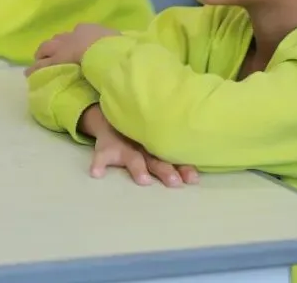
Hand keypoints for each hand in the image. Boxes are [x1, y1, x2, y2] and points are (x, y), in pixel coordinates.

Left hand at [24, 23, 118, 75]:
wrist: (102, 49)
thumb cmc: (114, 46)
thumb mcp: (118, 41)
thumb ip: (115, 43)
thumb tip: (120, 47)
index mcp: (89, 29)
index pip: (78, 33)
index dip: (74, 41)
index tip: (74, 47)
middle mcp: (72, 35)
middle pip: (59, 38)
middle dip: (56, 45)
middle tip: (53, 54)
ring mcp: (62, 46)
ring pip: (47, 48)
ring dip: (42, 55)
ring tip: (38, 62)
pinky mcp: (55, 59)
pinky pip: (41, 64)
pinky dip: (36, 68)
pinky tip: (30, 73)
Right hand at [82, 106, 198, 186]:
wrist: (110, 114)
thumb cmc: (140, 131)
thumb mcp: (156, 135)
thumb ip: (173, 146)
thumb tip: (200, 163)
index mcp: (158, 145)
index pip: (173, 156)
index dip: (184, 167)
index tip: (194, 179)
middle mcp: (143, 146)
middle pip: (156, 159)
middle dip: (166, 170)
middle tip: (175, 182)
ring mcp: (124, 146)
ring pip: (134, 158)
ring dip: (138, 169)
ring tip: (144, 180)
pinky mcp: (106, 147)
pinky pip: (100, 156)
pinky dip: (98, 164)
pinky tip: (96, 174)